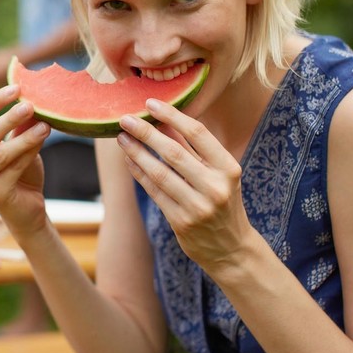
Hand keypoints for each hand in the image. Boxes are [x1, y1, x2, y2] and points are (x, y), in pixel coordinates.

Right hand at [0, 84, 50, 238]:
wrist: (27, 208)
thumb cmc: (21, 172)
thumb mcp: (20, 143)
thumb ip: (20, 125)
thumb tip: (30, 97)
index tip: (17, 87)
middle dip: (10, 117)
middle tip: (31, 105)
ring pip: (1, 152)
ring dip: (24, 137)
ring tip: (45, 125)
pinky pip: (13, 168)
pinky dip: (30, 152)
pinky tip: (43, 139)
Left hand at [116, 99, 254, 272]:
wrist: (231, 248)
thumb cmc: (223, 202)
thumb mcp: (219, 174)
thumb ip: (193, 148)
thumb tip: (164, 119)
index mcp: (228, 168)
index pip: (198, 134)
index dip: (172, 116)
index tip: (150, 103)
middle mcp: (215, 186)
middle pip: (174, 152)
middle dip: (146, 132)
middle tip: (125, 118)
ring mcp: (198, 206)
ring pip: (159, 173)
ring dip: (137, 153)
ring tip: (121, 138)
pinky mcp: (181, 222)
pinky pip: (154, 192)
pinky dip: (139, 174)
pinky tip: (129, 161)